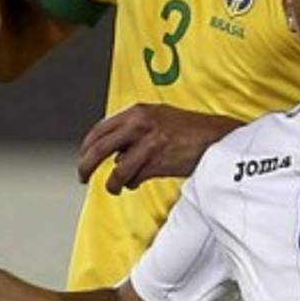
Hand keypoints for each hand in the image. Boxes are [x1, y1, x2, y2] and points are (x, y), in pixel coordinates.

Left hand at [77, 104, 242, 193]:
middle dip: (86, 165)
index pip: (100, 129)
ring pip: (116, 169)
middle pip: (99, 148)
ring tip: (115, 188)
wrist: (216, 139)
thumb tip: (115, 152)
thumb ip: (135, 130)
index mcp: (138, 112)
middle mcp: (139, 124)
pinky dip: (131, 184)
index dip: (87, 146)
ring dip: (113, 183)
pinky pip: (133, 178)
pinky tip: (135, 184)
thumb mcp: (159, 119)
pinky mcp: (157, 162)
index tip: (83, 156)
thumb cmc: (191, 131)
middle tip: (82, 176)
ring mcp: (148, 143)